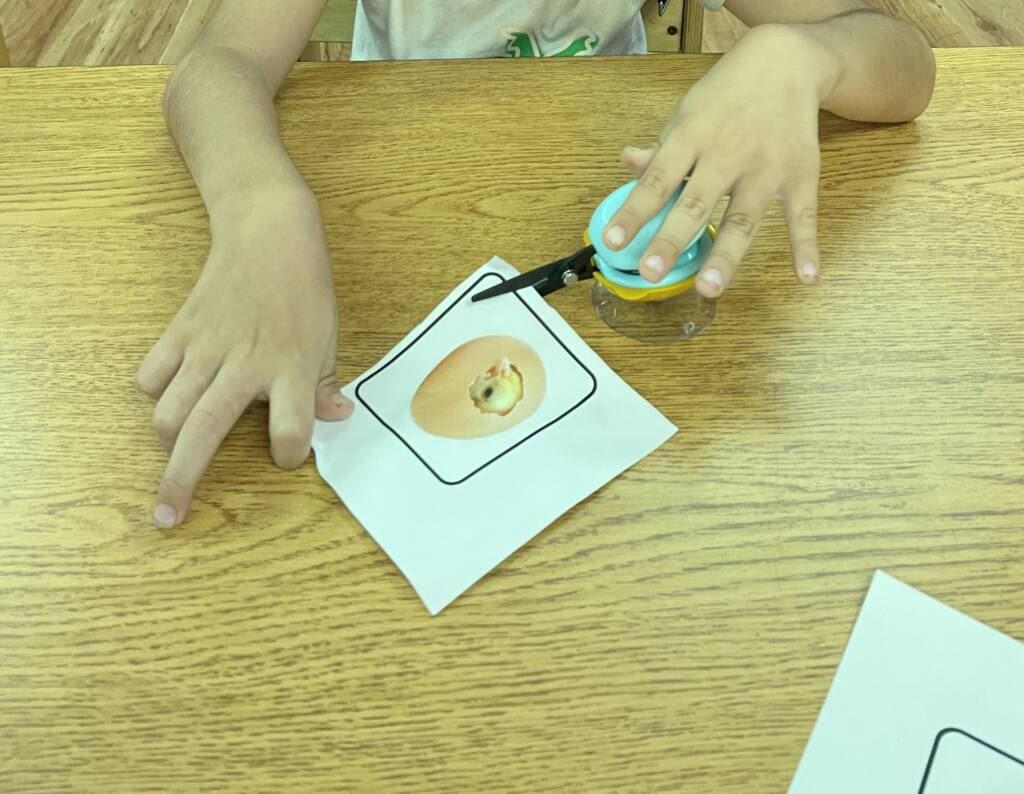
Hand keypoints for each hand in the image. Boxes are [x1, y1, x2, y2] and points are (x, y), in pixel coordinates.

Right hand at [136, 188, 352, 527]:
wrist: (270, 233)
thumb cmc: (304, 290)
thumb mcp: (327, 339)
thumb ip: (325, 385)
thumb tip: (337, 420)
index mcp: (291, 369)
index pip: (291, 432)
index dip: (291, 453)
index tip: (288, 452)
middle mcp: (245, 364)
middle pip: (204, 432)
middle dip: (181, 481)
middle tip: (166, 516)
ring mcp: (208, 347)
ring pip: (168, 409)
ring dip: (167, 439)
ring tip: (173, 452)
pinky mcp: (181, 330)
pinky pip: (152, 373)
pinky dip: (155, 390)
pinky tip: (170, 394)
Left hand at [605, 25, 836, 296]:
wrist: (786, 62)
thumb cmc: (725, 97)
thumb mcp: (686, 113)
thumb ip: (661, 149)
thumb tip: (626, 163)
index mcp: (691, 137)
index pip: (657, 180)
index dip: (634, 211)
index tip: (612, 241)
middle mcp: (727, 154)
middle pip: (696, 204)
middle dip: (672, 240)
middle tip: (651, 273)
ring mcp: (766, 167)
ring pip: (744, 218)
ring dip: (727, 256)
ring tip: (709, 289)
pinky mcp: (800, 175)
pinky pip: (802, 215)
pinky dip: (806, 246)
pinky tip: (807, 277)